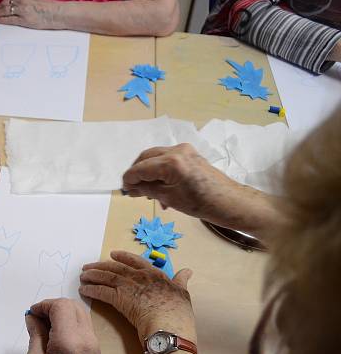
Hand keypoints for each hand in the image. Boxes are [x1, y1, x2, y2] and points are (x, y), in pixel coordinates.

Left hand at [0, 0, 59, 28]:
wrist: (59, 14)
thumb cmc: (49, 9)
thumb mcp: (34, 1)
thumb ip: (23, 3)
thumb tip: (15, 7)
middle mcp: (22, 1)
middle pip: (3, 4)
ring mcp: (23, 10)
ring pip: (4, 11)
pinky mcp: (25, 20)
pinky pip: (10, 19)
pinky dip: (2, 19)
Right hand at [23, 298, 100, 353]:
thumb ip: (35, 335)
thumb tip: (33, 318)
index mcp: (69, 341)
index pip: (60, 306)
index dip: (43, 305)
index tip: (31, 314)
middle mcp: (86, 339)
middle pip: (73, 306)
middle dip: (53, 306)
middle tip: (37, 318)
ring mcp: (94, 345)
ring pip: (81, 314)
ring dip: (63, 313)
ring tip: (46, 327)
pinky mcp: (96, 352)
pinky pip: (84, 326)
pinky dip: (70, 323)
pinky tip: (56, 335)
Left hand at [79, 251, 195, 342]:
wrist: (169, 326)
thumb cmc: (178, 314)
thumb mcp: (183, 293)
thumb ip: (181, 281)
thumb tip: (188, 271)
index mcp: (155, 275)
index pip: (136, 261)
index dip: (123, 257)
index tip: (112, 254)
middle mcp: (140, 277)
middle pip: (116, 268)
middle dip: (100, 266)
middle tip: (88, 267)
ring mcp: (129, 287)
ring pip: (106, 277)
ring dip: (93, 276)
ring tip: (82, 276)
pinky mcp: (119, 299)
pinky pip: (102, 292)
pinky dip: (91, 290)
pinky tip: (83, 290)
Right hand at [122, 143, 242, 220]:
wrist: (229, 202)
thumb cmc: (200, 204)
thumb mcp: (169, 198)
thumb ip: (147, 189)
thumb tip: (131, 188)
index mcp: (171, 162)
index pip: (140, 168)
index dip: (129, 180)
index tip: (124, 191)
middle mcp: (176, 150)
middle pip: (146, 157)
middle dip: (137, 173)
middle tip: (133, 190)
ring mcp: (185, 150)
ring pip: (155, 157)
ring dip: (148, 172)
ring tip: (148, 193)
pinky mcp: (190, 154)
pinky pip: (167, 159)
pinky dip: (159, 171)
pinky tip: (160, 188)